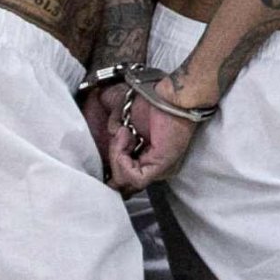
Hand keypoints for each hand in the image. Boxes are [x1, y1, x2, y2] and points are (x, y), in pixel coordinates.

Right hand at [88, 76, 201, 191]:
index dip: (111, 167)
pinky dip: (122, 158)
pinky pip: (134, 177)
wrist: (170, 96)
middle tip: (120, 136)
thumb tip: (109, 147)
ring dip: (116, 155)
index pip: (123, 181)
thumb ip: (116, 143)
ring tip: (124, 133)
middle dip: (113, 160)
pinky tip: (127, 138)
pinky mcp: (161, 166)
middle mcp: (153, 170)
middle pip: (121, 183)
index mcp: (147, 162)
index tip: (110, 147)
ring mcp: (158, 170)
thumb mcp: (123, 125)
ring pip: (124, 181)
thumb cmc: (150, 105)